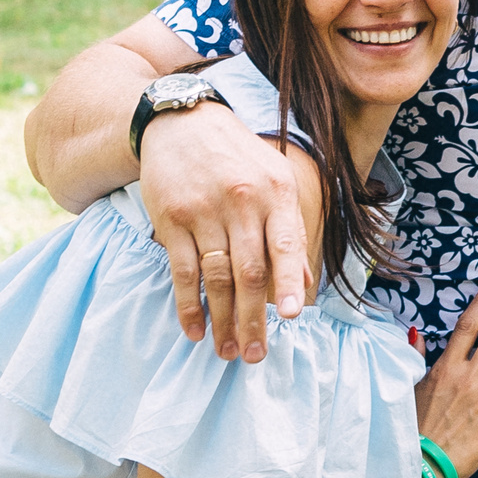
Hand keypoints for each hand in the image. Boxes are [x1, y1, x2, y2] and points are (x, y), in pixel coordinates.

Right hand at [141, 102, 312, 364]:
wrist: (182, 122)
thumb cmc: (238, 158)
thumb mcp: (276, 179)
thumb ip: (291, 229)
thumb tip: (307, 284)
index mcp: (275, 192)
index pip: (286, 244)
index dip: (290, 281)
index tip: (292, 316)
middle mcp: (241, 201)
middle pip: (250, 271)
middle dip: (254, 318)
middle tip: (254, 355)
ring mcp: (203, 211)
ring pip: (216, 277)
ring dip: (223, 320)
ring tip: (228, 351)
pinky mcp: (171, 219)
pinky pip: (182, 272)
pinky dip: (188, 305)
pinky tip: (195, 330)